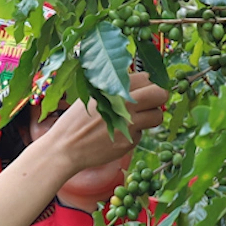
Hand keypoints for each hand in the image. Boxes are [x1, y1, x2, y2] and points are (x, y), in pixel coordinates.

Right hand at [42, 72, 170, 170]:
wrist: (66, 147)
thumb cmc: (77, 120)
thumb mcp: (93, 95)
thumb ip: (116, 88)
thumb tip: (144, 81)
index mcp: (114, 87)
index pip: (147, 78)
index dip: (148, 84)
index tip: (145, 91)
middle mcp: (125, 103)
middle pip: (160, 93)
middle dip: (159, 98)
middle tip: (151, 103)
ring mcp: (129, 123)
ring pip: (158, 115)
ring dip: (151, 117)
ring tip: (138, 120)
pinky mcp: (130, 141)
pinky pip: (142, 133)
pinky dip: (134, 134)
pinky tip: (118, 135)